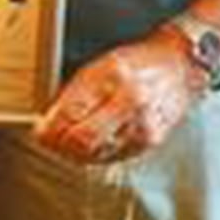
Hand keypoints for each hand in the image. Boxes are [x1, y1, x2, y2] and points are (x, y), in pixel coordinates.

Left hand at [34, 29, 205, 164]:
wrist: (179, 68)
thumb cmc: (138, 62)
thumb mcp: (100, 65)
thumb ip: (74, 93)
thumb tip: (49, 119)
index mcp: (111, 76)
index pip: (71, 113)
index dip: (49, 128)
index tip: (39, 131)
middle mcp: (128, 102)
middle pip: (82, 140)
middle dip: (60, 144)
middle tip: (50, 140)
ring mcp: (141, 125)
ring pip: (96, 153)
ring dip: (75, 152)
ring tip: (68, 141)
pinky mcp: (149, 142)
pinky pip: (112, 156)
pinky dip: (96, 154)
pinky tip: (90, 144)